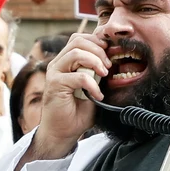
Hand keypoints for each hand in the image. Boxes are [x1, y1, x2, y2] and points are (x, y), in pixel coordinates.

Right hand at [28, 34, 106, 160]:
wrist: (63, 132)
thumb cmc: (78, 111)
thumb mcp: (94, 86)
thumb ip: (99, 72)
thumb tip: (115, 58)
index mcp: (66, 61)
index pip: (80, 38)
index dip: (97, 42)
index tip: (110, 54)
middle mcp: (58, 63)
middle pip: (78, 40)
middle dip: (98, 50)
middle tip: (108, 66)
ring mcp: (55, 73)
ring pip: (76, 53)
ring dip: (95, 62)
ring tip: (104, 75)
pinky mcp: (54, 84)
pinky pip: (77, 76)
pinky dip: (92, 84)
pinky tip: (97, 95)